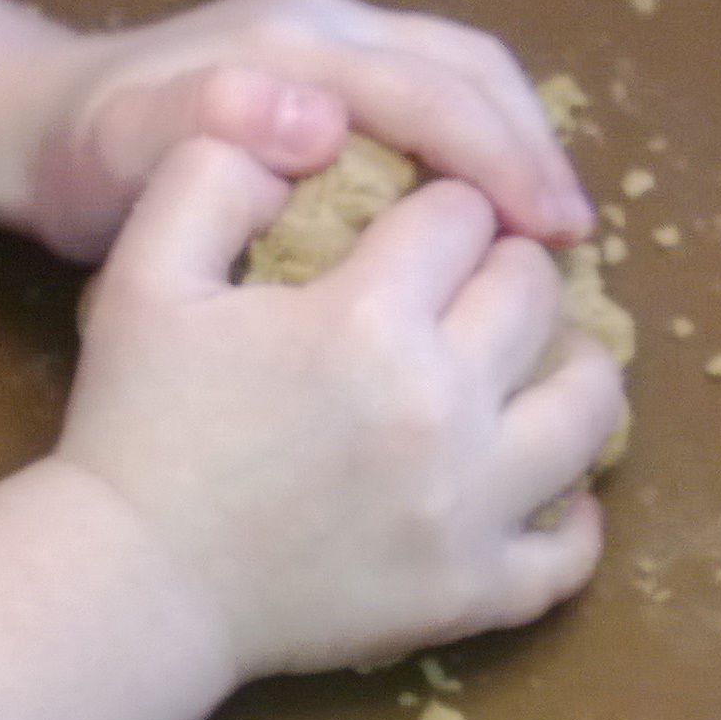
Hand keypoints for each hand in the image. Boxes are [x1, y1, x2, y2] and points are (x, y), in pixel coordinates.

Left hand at [9, 0, 596, 261]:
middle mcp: (330, 26)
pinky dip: (480, 144)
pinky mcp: (332, 66)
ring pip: (462, 73)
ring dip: (516, 143)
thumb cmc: (82, 160)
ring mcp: (334, 38)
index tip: (555, 234)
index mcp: (296, 46)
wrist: (35, 125)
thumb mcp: (122, 154)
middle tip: (575, 238)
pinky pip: (433, 92)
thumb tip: (318, 120)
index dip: (503, 162)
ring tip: (552, 229)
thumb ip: (207, 131)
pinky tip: (490, 214)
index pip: (432, 92)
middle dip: (532, 147)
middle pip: (470, 69)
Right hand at [53, 138, 622, 678]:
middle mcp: (442, 406)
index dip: (439, 204)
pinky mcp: (472, 593)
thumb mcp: (143, 274)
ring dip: (570, 364)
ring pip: (589, 407)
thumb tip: (308, 127)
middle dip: (506, 266)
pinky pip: (568, 554)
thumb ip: (212, 174)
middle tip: (470, 282)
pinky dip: (574, 516)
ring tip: (529, 359)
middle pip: (535, 292)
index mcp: (367, 317)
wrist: (131, 585)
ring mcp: (470, 508)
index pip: (460, 213)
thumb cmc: (134, 426)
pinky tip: (549, 484)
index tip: (416, 223)